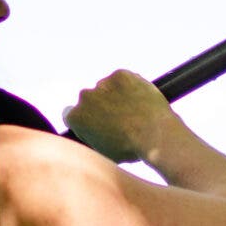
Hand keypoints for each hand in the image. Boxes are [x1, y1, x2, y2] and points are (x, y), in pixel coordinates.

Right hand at [65, 69, 180, 165]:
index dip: (85, 118)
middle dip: (101, 106)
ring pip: (107, 88)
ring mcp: (103, 84)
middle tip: (120, 117)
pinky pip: (124, 79)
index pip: (71, 113)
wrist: (154, 133)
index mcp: (76, 117)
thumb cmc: (130, 148)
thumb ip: (92, 136)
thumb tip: (94, 132)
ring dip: (116, 95)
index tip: (96, 122)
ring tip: (135, 110)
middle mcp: (84, 97)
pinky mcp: (121, 75)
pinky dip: (130, 86)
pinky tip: (140, 99)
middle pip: (90, 99)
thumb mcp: (103, 151)